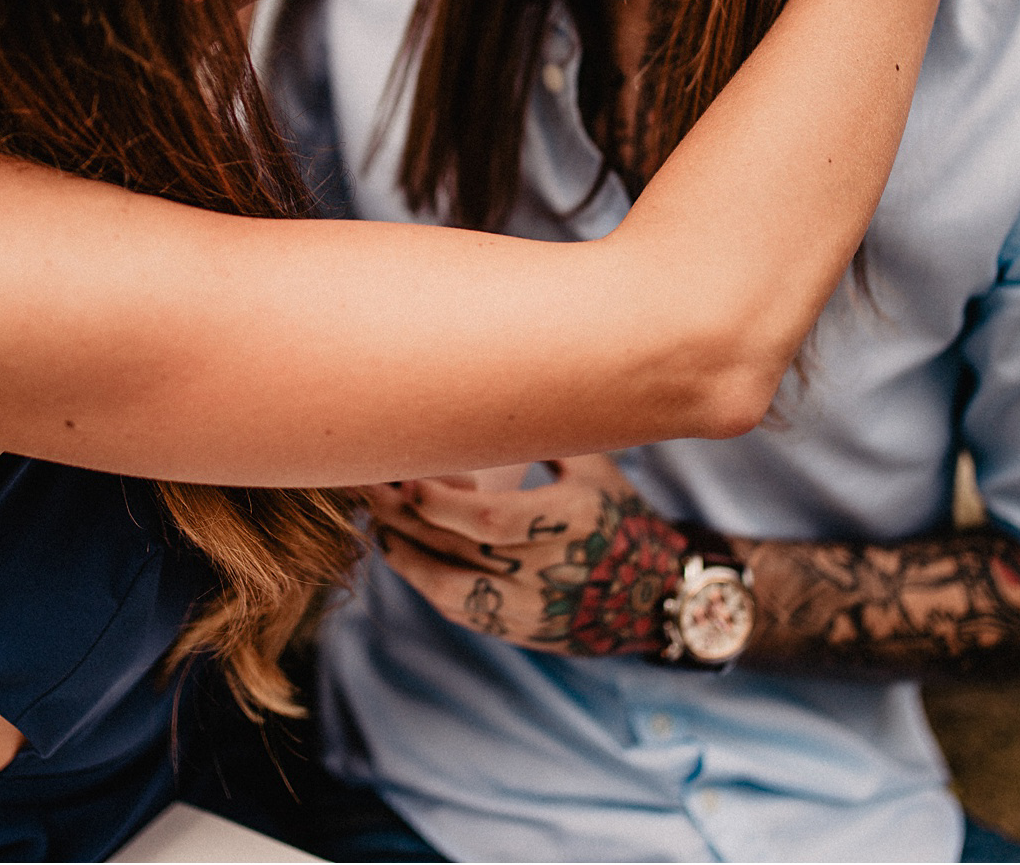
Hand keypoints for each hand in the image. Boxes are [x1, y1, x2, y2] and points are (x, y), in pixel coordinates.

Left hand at [363, 454, 685, 655]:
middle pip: (457, 550)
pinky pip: (454, 608)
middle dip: (405, 518)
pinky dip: (421, 578)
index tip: (407, 475)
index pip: (492, 522)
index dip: (442, 503)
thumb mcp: (595, 468)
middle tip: (367, 485)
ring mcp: (529, 609)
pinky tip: (400, 551)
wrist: (652, 596)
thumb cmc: (618, 516)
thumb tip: (496, 389)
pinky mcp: (514, 630)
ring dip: (402, 552)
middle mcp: (548, 572)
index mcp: (572, 524)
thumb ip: (545, 436)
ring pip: (444, 588)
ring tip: (376, 519)